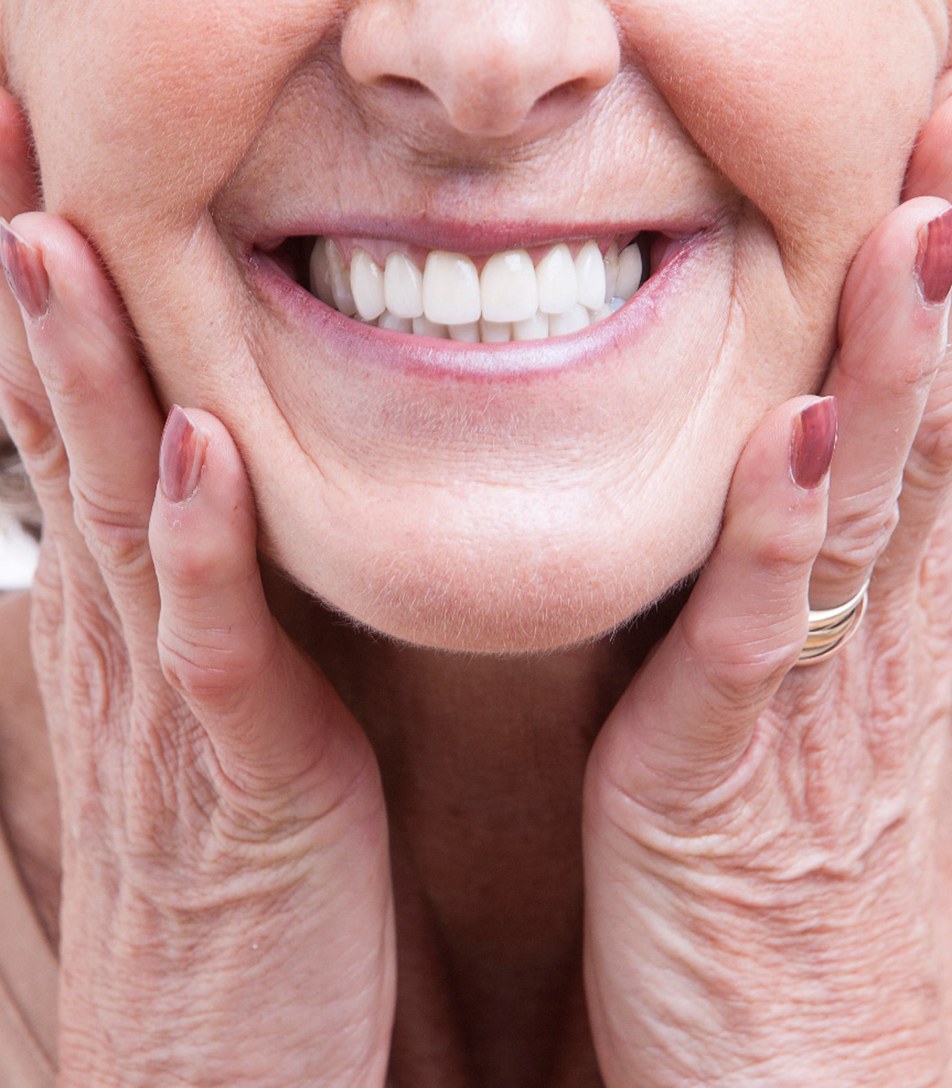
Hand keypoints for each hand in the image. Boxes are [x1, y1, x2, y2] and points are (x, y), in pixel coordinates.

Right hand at [0, 93, 393, 1087]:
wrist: (220, 1050)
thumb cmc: (237, 872)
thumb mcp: (217, 707)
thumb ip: (212, 598)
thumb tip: (216, 487)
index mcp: (137, 614)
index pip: (78, 421)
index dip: (56, 295)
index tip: (41, 164)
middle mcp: (129, 637)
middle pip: (67, 429)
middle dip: (37, 281)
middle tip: (13, 129)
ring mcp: (172, 705)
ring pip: (116, 509)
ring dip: (86, 376)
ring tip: (56, 238)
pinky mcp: (240, 777)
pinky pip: (213, 644)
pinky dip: (198, 545)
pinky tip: (195, 447)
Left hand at [582, 122, 951, 1087]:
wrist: (795, 1083)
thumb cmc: (788, 907)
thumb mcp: (806, 736)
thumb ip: (803, 615)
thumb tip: (797, 501)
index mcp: (889, 642)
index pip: (933, 448)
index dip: (942, 327)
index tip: (941, 190)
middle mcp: (878, 656)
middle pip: (931, 449)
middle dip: (944, 305)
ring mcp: (813, 710)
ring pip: (869, 513)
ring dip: (896, 378)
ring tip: (921, 239)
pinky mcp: (724, 776)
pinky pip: (758, 633)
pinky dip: (778, 534)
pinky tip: (787, 439)